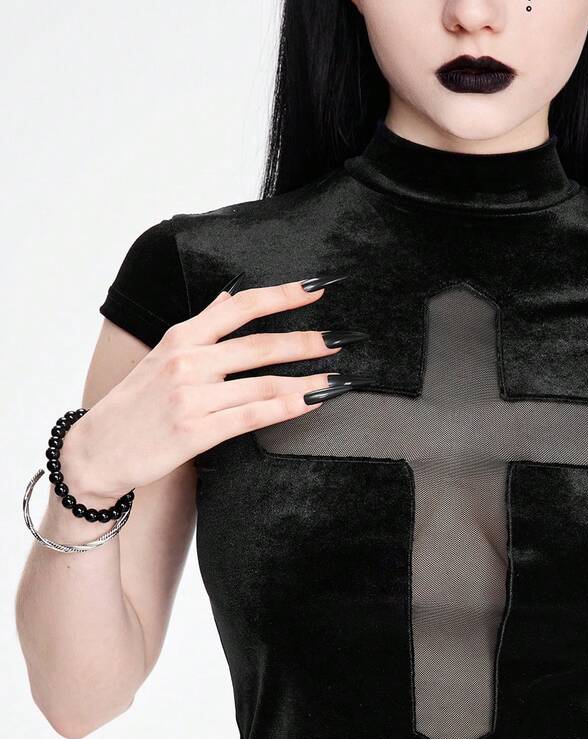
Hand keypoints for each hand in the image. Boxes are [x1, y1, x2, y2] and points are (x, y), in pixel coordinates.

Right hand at [60, 279, 350, 501]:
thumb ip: (199, 327)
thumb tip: (227, 296)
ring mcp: (191, 397)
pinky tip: (310, 403)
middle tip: (339, 339)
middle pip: (259, 345)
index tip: (316, 287)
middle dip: (305, 341)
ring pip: (262, 383)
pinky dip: (286, 408)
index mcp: (181, 337)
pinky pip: (252, 416)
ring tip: (334, 379)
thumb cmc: (134, 405)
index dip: (282, 295)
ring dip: (305, 381)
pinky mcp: (196, 432)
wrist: (96, 451)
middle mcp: (187, 362)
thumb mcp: (161, 354)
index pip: (239, 306)